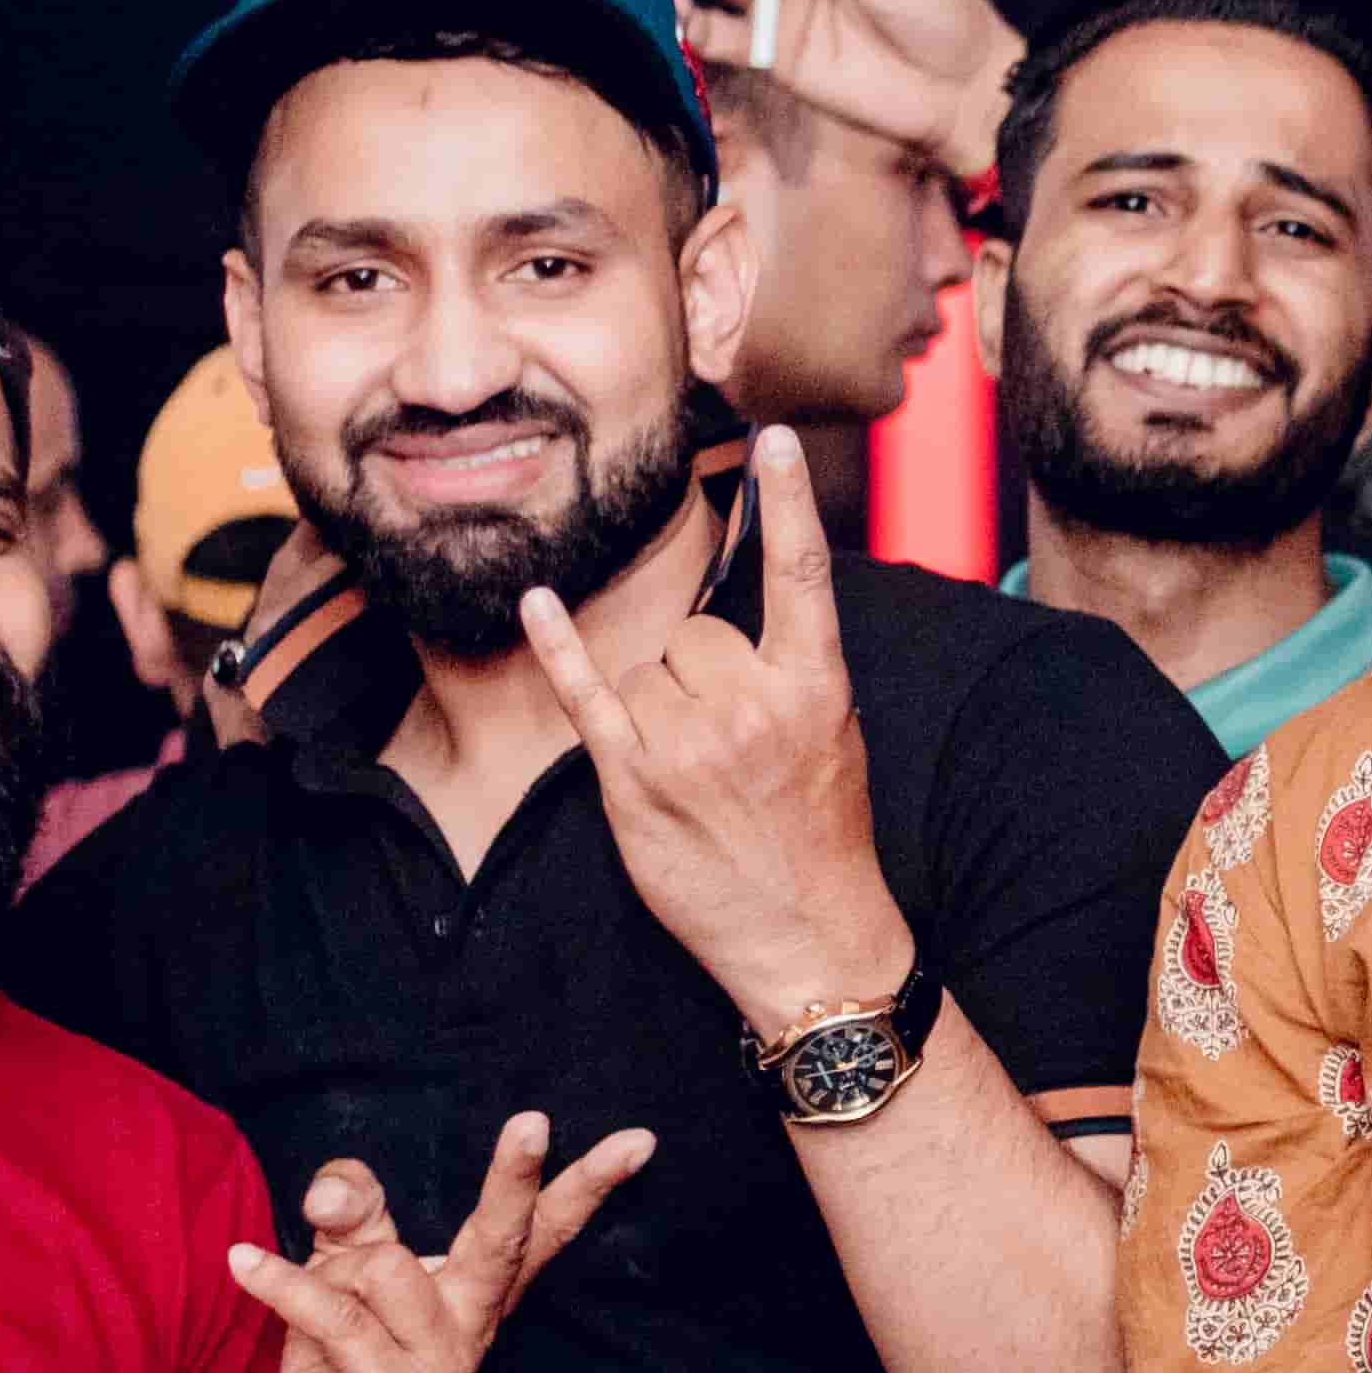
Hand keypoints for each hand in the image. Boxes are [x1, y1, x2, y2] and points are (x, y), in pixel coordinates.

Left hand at [233, 1114, 655, 1372]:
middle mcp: (474, 1323)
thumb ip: (350, 1210)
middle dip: (513, 1180)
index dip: (589, 1184)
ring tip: (308, 1298)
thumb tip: (335, 1190)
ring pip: (383, 1269)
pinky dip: (281, 1284)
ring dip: (328, 1271)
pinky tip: (243, 1264)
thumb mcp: (342, 1262)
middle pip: (502, 1240)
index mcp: (476, 1287)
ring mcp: (443, 1365)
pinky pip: (333, 1314)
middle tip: (532, 1120)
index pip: (542, 1229)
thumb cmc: (336, 1350)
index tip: (638, 1140)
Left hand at [522, 453, 907, 1027]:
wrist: (808, 935)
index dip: (789, 503)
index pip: (801, 576)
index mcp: (814, 687)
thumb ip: (791, 670)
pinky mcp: (633, 779)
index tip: (778, 437)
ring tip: (694, 771)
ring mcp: (688, 743)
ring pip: (645, 670)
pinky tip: (537, 603)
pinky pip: (588, 693)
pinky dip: (559, 649)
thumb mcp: (833, 736)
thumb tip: (740, 614)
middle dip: (698, 675)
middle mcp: (751, 705)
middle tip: (726, 743)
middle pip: (693, 633)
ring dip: (656, 708)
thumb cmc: (820, 833)